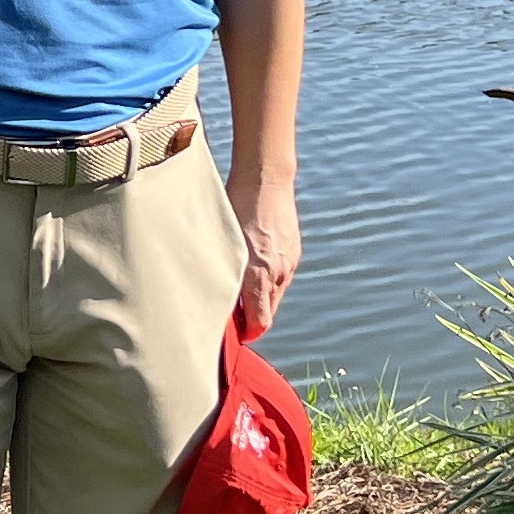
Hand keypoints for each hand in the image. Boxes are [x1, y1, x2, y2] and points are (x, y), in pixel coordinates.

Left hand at [231, 176, 298, 334]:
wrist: (265, 179)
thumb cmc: (235, 206)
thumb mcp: (221, 243)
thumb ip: (222, 275)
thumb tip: (220, 300)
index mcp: (257, 275)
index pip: (260, 323)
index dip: (247, 332)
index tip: (234, 333)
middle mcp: (277, 273)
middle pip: (268, 311)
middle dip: (251, 317)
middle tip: (230, 314)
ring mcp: (288, 262)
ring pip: (274, 293)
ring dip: (258, 295)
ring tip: (238, 283)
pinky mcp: (293, 251)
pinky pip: (281, 275)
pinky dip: (267, 277)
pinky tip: (251, 262)